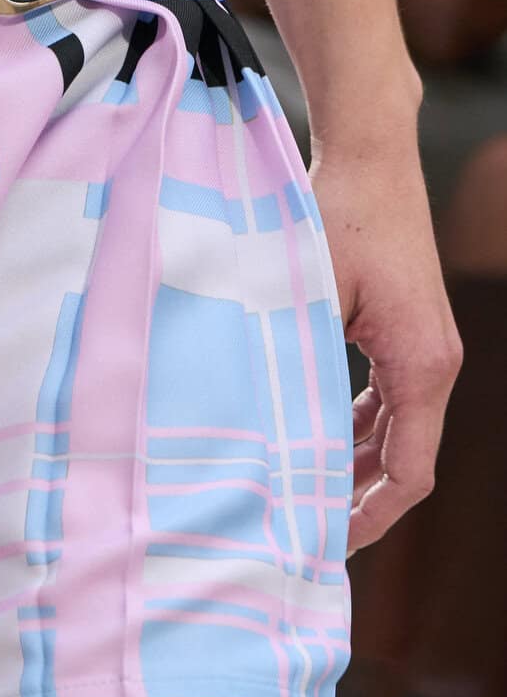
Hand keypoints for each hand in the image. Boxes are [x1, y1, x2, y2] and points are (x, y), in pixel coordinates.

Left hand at [310, 129, 462, 553]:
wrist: (369, 152)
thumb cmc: (341, 213)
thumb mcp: (312, 293)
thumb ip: (301, 361)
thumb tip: (264, 423)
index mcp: (422, 366)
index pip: (409, 473)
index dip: (371, 516)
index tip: (327, 543)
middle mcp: (433, 363)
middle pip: (403, 458)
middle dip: (357, 496)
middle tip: (300, 525)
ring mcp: (422, 345)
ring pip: (393, 427)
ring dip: (354, 458)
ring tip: (300, 487)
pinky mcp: (404, 327)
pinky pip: (385, 394)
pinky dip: (355, 419)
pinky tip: (312, 430)